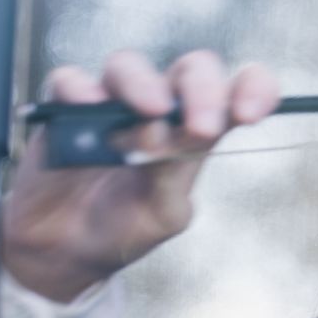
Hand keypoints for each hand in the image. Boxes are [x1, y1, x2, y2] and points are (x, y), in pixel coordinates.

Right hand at [0, 50, 280, 301]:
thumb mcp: (161, 213)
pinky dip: (80, 88)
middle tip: (202, 126)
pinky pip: (69, 81)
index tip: (251, 114)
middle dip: (203, 89)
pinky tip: (88, 106)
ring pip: (130, 65)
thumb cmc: (123, 228)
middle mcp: (160, 108)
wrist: (65, 252)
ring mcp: (112, 104)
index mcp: (197, 129)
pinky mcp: (64, 109)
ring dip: (145, 84)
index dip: (253, 89)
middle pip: (190, 70)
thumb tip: (160, 133)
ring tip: (150, 113)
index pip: (236, 91)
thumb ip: (170, 176)